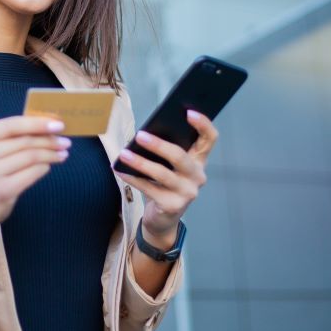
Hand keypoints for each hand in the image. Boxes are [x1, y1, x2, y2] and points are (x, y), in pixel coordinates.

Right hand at [0, 115, 70, 232]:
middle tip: (65, 141)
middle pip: (24, 141)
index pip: (11, 125)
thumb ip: (11, 137)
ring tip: (62, 153)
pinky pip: (32, 173)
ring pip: (31, 156)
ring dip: (51, 154)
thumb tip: (46, 125)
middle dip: (49, 140)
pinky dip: (44, 168)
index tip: (58, 124)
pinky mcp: (2, 191)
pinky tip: (48, 166)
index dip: (37, 123)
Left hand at [114, 109, 217, 245]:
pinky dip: (133, 178)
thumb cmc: (165, 184)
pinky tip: (120, 170)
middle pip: (180, 156)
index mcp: (199, 160)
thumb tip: (145, 134)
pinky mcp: (173, 206)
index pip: (209, 139)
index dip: (203, 124)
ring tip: (124, 154)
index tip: (189, 112)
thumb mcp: (170, 166)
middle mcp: (198, 176)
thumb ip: (166, 151)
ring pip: (162, 174)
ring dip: (140, 162)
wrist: (164, 218)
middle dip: (159, 145)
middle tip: (140, 135)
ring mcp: (187, 192)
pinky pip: (149, 188)